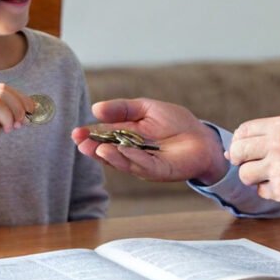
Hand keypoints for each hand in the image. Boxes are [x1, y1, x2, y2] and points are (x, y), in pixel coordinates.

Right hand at [72, 98, 227, 184]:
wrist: (203, 137)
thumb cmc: (176, 122)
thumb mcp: (146, 108)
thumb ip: (122, 109)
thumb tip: (96, 108)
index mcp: (126, 137)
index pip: (103, 137)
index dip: (89, 136)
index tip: (76, 132)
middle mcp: (131, 153)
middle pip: (108, 153)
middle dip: (94, 149)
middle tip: (81, 143)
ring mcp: (144, 164)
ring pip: (123, 162)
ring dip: (110, 156)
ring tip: (99, 148)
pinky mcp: (160, 171)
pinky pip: (144, 166)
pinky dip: (132, 159)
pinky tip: (123, 151)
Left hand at [228, 116, 279, 214]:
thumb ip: (270, 136)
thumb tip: (230, 151)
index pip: (243, 131)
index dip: (240, 142)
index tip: (245, 152)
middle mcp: (279, 144)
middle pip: (238, 152)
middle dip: (241, 161)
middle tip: (255, 166)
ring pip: (245, 175)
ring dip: (255, 178)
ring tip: (275, 175)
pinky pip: (262, 191)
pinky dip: (271, 191)